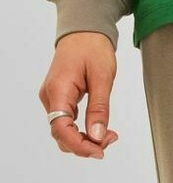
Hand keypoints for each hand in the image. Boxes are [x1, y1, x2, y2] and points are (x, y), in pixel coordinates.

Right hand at [38, 32, 118, 158]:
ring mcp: (53, 99)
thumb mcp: (102, 78)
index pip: (60, 130)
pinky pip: (69, 124)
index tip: (100, 151)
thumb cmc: (92, 48)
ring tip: (109, 134)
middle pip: (61, 135)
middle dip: (86, 145)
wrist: (84, 31)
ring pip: (65, 132)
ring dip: (86, 140)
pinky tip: (101, 128)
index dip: (79, 146)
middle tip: (111, 138)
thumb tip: (98, 136)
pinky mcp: (60, 100)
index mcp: (58, 90)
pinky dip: (85, 131)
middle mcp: (50, 97)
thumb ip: (99, 109)